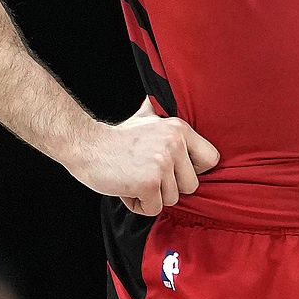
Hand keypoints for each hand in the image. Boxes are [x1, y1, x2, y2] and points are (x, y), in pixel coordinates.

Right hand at [69, 99, 220, 215]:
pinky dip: (139, 205)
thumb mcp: (146, 117)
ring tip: (134, 178)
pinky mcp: (149, 182)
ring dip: (152, 196)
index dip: (193, 169)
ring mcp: (163, 162)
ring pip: (172, 199)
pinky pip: (154, 209)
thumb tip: (168, 89)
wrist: (87, 145)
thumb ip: (162, 111)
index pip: (211, 159)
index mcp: (179, 128)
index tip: (175, 169)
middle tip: (146, 173)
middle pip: (191, 185)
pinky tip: (127, 187)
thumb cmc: (118, 138)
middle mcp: (175, 143)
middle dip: (169, 187)